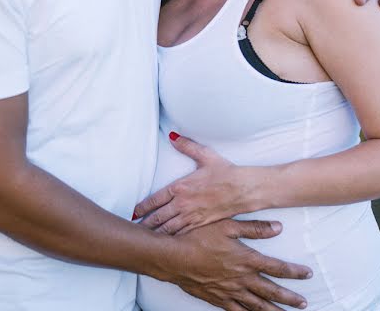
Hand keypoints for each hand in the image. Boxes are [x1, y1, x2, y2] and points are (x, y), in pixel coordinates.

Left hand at [135, 133, 263, 234]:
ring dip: (156, 233)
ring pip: (169, 228)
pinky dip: (172, 239)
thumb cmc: (226, 172)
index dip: (143, 207)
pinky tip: (166, 243)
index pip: (155, 200)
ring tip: (145, 239)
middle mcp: (183, 204)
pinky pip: (183, 234)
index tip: (134, 212)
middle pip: (158, 217)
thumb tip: (173, 136)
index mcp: (181, 187)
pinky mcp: (202, 224)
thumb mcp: (205, 156)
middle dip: (145, 224)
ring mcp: (192, 216)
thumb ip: (187, 146)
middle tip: (134, 230)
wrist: (245, 189)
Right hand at [170, 219, 311, 309]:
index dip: (294, 272)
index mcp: (246, 260)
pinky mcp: (217, 298)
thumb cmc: (198, 238)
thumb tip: (278, 227)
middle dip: (289, 298)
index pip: (277, 268)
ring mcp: (229, 291)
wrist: (174, 257)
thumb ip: (254, 228)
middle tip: (304, 303)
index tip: (308, 274)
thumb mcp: (227, 225)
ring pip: (257, 306)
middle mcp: (241, 279)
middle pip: (271, 291)